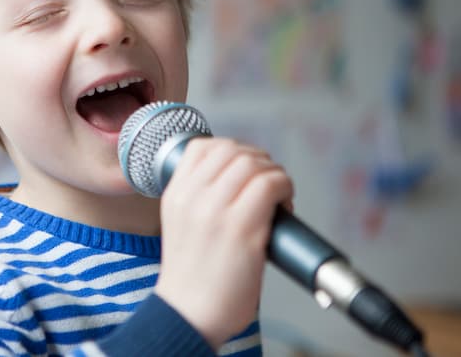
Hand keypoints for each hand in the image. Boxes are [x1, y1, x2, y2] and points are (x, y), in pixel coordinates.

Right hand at [154, 137, 293, 349]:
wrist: (189, 314)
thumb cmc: (194, 277)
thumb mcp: (180, 224)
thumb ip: (199, 198)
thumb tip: (239, 177)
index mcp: (175, 194)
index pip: (202, 146)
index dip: (231, 150)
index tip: (245, 168)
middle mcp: (192, 197)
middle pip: (232, 149)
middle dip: (258, 160)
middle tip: (267, 183)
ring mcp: (216, 210)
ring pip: (253, 162)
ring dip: (274, 174)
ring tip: (277, 198)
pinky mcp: (242, 227)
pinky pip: (270, 184)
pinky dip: (285, 188)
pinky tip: (284, 208)